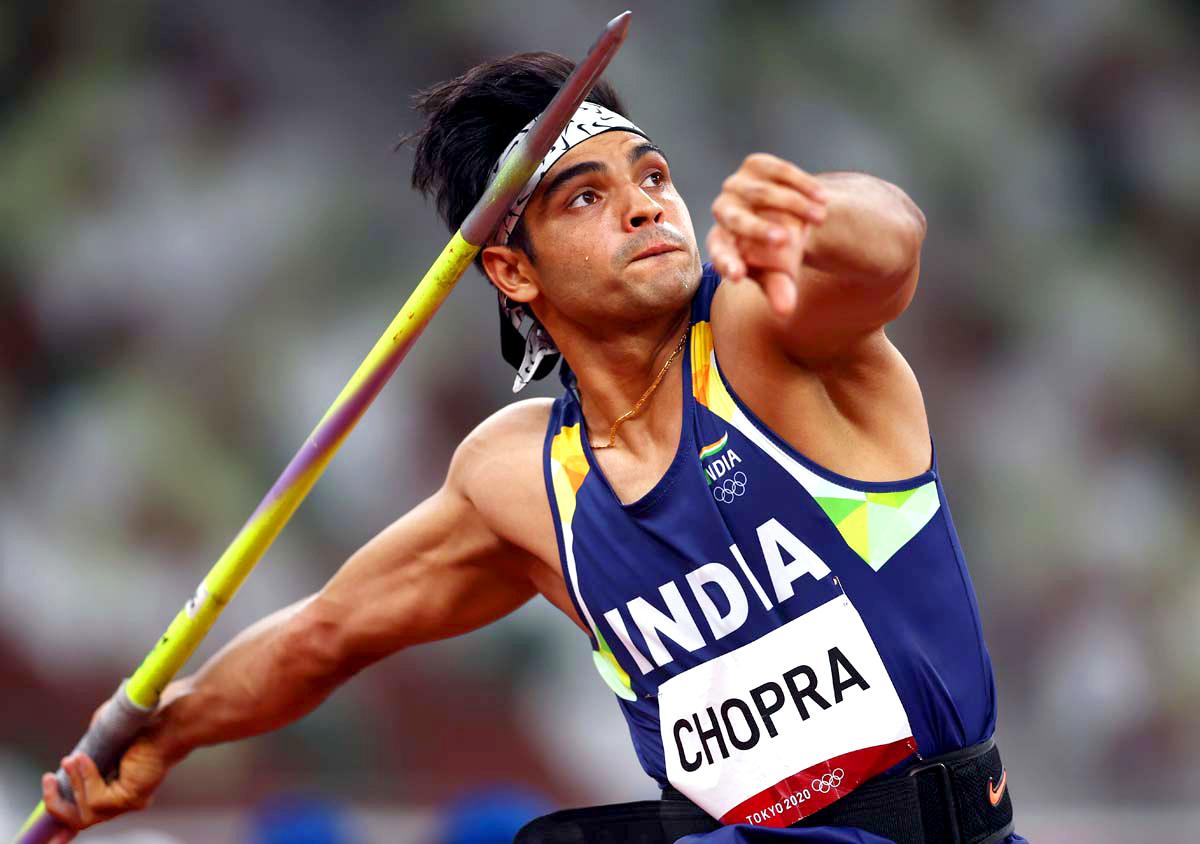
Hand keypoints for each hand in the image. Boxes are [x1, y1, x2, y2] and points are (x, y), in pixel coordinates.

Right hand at [41, 705, 172, 839]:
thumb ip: (89, 750)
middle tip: (48, 779)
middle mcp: (125, 800)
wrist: (171, 716)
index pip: (87, 815)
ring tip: (71, 760)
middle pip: (79, 820)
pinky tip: (84, 760)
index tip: (50, 834)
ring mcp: (128, 802)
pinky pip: (95, 800)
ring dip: (71, 785)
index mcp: (119, 788)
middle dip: (56, 802)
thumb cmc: (146, 721)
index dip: (64, 822)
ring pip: (85, 813)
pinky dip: (85, 779)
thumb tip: (72, 760)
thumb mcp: (105, 734)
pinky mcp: (130, 798)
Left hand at [707, 153, 828, 315]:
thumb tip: (785, 312)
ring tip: (821, 219)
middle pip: (735, 219)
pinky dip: (801, 184)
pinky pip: (777, 171)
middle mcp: (723, 211)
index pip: (719, 252)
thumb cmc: (778, 254)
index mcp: (721, 242)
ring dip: (793, 205)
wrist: (788, 216)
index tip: (737, 276)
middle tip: (785, 242)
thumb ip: (779, 291)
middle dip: (758, 230)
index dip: (726, 263)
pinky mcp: (755, 165)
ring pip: (762, 194)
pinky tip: (821, 198)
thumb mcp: (781, 274)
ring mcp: (737, 185)